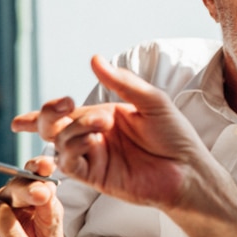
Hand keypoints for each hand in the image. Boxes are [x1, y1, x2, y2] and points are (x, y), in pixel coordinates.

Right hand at [12, 54, 224, 208]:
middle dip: (48, 115)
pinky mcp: (97, 177)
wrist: (188, 169)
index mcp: (105, 116)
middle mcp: (95, 136)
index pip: (66, 112)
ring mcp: (95, 157)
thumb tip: (95, 59)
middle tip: (65, 105)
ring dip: (74, 128)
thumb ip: (122, 82)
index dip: (48, 109)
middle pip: (53, 127)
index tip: (57, 104)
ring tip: (103, 122)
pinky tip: (93, 140)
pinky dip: (73, 149)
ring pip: (60, 143)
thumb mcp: (151, 101)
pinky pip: (71, 165)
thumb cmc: (175, 135)